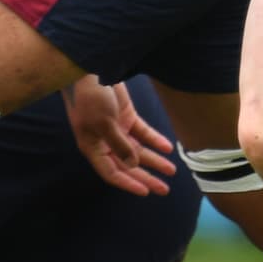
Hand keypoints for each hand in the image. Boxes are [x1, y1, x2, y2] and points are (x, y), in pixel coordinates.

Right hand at [63, 75, 181, 196]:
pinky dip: (154, 140)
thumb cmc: (90, 97)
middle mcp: (105, 142)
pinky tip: (167, 147)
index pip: (112, 172)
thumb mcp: (104, 123)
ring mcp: (116, 129)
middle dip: (146, 177)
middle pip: (128, 165)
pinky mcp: (126, 116)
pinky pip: (143, 133)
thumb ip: (120, 145)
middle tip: (164, 189)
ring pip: (137, 150)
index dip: (128, 183)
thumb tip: (133, 164)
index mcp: (93, 147)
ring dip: (154, 160)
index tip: (146, 192)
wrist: (90, 69)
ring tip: (171, 170)